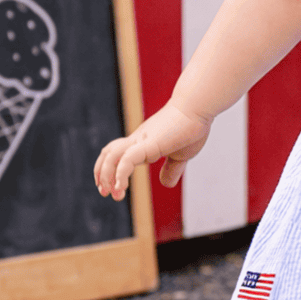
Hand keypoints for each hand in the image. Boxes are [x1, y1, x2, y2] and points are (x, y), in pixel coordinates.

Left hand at [94, 102, 211, 201]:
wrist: (198, 106)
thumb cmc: (192, 125)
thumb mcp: (182, 154)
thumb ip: (172, 168)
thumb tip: (166, 183)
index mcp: (144, 142)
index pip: (118, 155)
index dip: (111, 172)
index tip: (115, 190)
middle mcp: (138, 139)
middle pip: (108, 154)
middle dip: (102, 175)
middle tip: (105, 193)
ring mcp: (142, 140)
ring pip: (111, 155)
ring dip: (106, 175)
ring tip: (112, 193)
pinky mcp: (149, 142)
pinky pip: (127, 158)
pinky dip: (119, 173)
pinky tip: (120, 186)